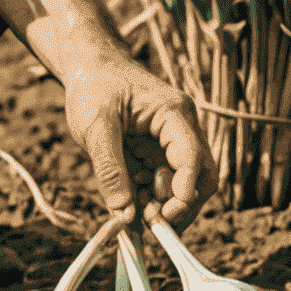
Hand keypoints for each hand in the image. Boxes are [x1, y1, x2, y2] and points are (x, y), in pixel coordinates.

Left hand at [62, 55, 216, 229]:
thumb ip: (110, 169)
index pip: (193, 157)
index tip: (163, 216)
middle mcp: (182, 128)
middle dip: (179, 205)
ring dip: (163, 206)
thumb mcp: (95, 126)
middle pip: (201, 178)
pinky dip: (150, 199)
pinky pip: (163, 184)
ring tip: (133, 212)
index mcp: (173, 113)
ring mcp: (172, 142)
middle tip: (150, 223)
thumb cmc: (94, 86)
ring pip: (184, 186)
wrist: (89, 67)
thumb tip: (125, 213)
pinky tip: (129, 201)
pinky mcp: (158, 152)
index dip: (183, 191)